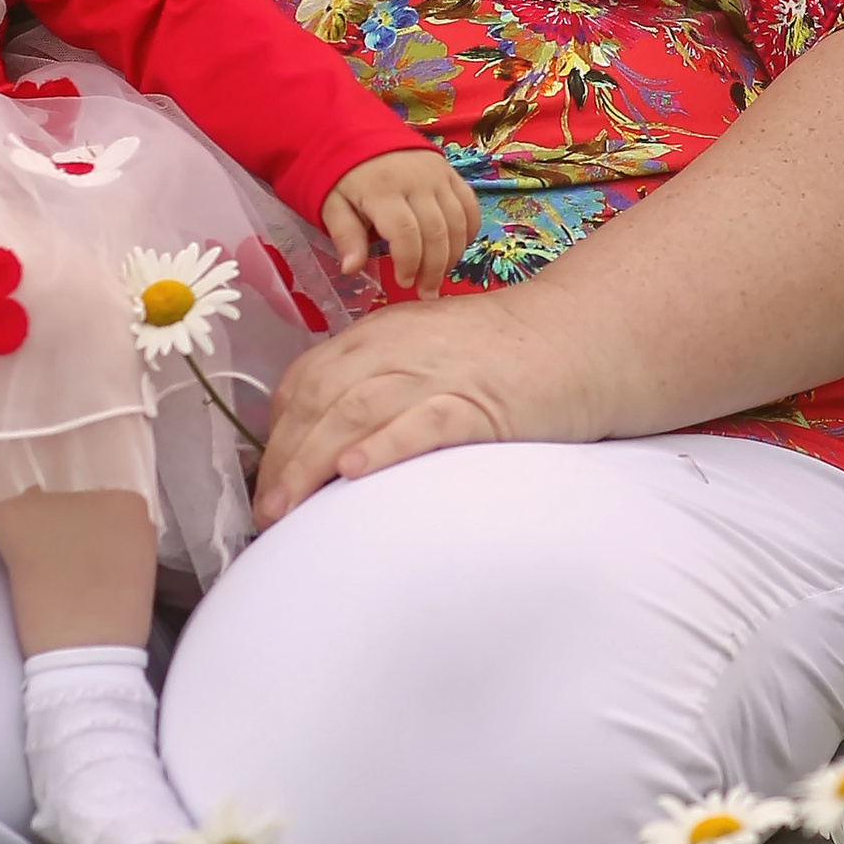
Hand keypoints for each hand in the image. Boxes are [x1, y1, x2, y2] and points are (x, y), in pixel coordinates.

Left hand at [253, 288, 571, 525]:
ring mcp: (439, 374)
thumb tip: (328, 437)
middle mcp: (399, 348)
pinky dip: (383, 446)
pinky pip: (423, 424)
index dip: (277, 430)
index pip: (307, 379)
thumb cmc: (500, 355)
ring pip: (356, 410)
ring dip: (312, 461)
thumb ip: (378, 378)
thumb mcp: (424, 349)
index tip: (264, 477)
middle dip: (284, 456)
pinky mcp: (481, 404)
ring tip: (288, 507)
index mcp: (380, 334)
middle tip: (266, 509)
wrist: (579, 336)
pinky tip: (354, 472)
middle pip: (321, 398)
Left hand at [320, 151, 481, 298]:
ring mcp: (438, 175)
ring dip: (452, 255)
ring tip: (439, 275)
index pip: (405, 234)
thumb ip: (346, 237)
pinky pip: (469, 206)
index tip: (404, 283)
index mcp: (383, 190)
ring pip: (458, 222)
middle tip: (426, 291)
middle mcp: (416, 181)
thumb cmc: (344, 177)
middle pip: (436, 232)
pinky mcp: (451, 173)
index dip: (409, 263)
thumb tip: (351, 270)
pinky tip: (454, 250)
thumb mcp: (333, 206)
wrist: (361, 134)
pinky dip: (467, 232)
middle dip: (433, 268)